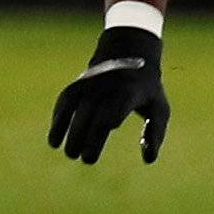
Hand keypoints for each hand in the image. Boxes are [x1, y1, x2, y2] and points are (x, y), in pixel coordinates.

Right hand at [48, 26, 171, 164]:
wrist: (128, 54)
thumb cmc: (147, 91)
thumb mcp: (159, 108)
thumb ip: (155, 133)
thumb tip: (149, 160)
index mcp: (131, 91)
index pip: (118, 105)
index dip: (110, 118)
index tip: (107, 132)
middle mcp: (107, 86)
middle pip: (93, 112)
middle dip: (88, 137)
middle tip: (87, 160)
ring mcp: (89, 84)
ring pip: (75, 108)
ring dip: (69, 132)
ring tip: (71, 154)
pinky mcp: (76, 85)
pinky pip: (64, 103)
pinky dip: (58, 121)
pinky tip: (54, 141)